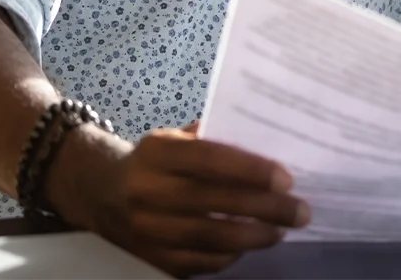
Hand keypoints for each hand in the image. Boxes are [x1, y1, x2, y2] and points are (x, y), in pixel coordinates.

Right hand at [48, 123, 309, 276]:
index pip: (209, 160)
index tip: (286, 178)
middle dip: (263, 209)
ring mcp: (146, 230)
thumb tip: (266, 140)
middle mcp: (147, 192)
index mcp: (157, 153)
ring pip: (207, 240)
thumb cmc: (153, 159)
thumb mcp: (174, 137)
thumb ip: (213, 138)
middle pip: (213, 203)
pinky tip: (250, 246)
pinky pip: (196, 264)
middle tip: (300, 210)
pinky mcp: (150, 258)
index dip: (249, 170)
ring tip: (282, 230)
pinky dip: (228, 257)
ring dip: (252, 237)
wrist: (99, 191)